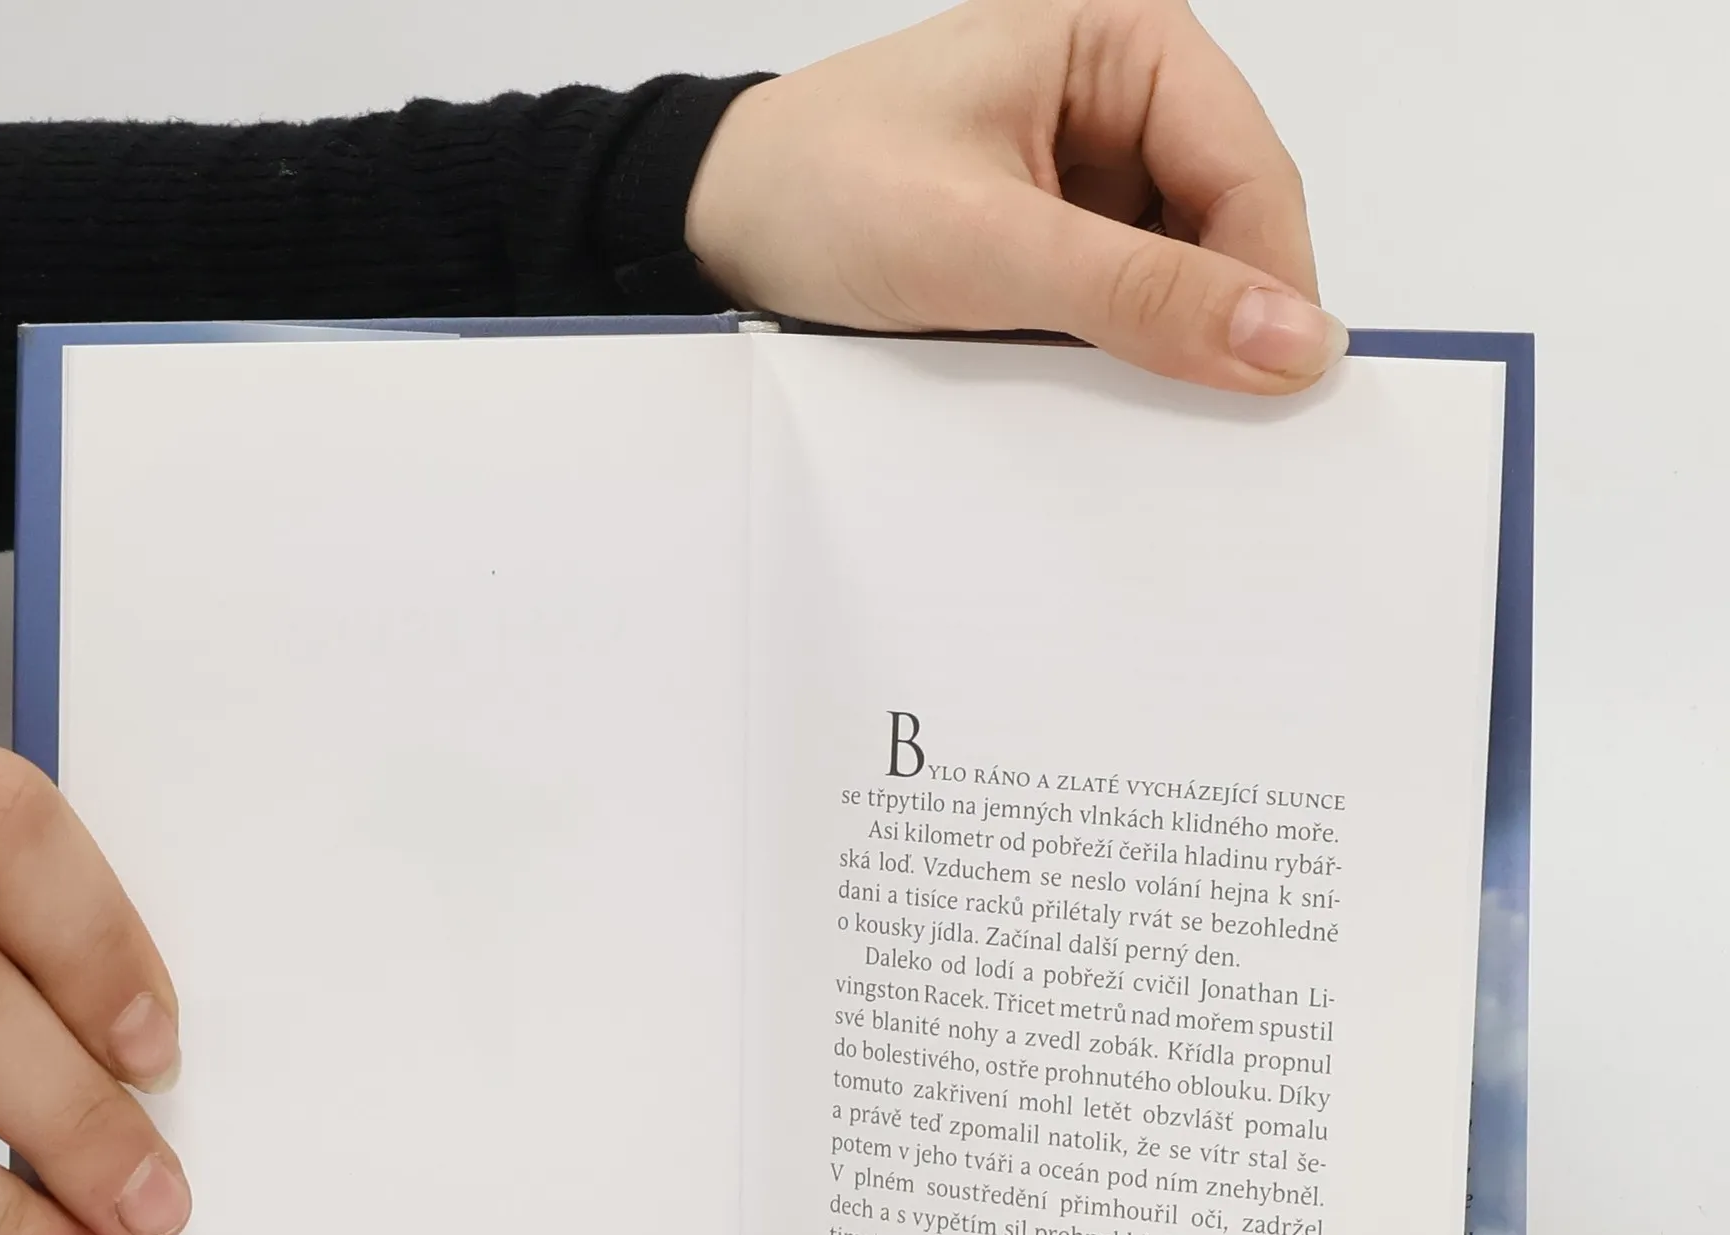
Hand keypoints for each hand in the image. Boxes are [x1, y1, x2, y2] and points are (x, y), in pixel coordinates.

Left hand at [687, 0, 1341, 392]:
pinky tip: (1071, 388)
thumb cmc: (819, 191)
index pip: (1250, 172)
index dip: (1271, 282)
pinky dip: (1106, 356)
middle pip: (1224, 228)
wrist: (712, 227)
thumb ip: (1140, 293)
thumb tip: (1290, 339)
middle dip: (1211, 320)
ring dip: (1153, 347)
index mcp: (1123, 42)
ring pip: (1174, 278)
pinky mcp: (1049, 238)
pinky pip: (1115, 306)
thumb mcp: (986, 245)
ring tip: (1108, 401)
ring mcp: (1084, 173)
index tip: (1275, 388)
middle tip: (1199, 422)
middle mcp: (1117, 97)